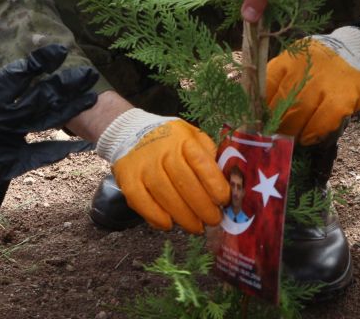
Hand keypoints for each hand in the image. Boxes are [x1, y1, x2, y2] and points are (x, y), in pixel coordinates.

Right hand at [0, 43, 98, 176]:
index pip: (24, 72)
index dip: (45, 61)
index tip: (61, 51)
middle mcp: (8, 112)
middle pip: (45, 94)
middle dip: (69, 82)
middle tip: (89, 73)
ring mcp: (13, 136)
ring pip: (49, 119)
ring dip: (72, 108)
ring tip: (92, 97)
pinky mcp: (13, 159)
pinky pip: (42, 153)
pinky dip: (62, 149)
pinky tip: (81, 145)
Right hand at [96, 110, 228, 232]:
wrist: (134, 133)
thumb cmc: (173, 142)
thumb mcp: (194, 138)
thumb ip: (211, 157)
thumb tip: (231, 184)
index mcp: (183, 139)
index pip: (202, 164)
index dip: (215, 185)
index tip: (224, 201)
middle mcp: (162, 150)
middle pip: (185, 184)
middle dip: (203, 207)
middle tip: (213, 220)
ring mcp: (143, 165)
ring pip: (165, 196)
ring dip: (184, 217)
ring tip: (196, 226)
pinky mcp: (128, 179)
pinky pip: (142, 203)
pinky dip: (157, 217)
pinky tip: (169, 224)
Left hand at [266, 26, 359, 143]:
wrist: (359, 50)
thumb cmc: (321, 61)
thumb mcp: (297, 60)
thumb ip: (281, 79)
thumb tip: (262, 109)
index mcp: (288, 59)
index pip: (265, 87)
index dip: (259, 108)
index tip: (258, 121)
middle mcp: (303, 70)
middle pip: (280, 104)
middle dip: (274, 124)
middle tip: (273, 134)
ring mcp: (323, 84)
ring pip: (298, 115)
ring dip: (291, 132)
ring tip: (290, 138)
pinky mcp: (342, 98)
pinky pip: (321, 123)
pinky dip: (312, 134)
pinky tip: (308, 138)